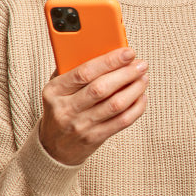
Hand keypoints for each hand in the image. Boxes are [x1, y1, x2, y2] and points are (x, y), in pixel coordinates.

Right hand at [39, 47, 148, 165]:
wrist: (52, 147)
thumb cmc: (60, 107)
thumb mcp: (58, 87)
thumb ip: (74, 68)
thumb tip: (105, 48)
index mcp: (55, 91)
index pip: (84, 73)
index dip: (109, 61)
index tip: (128, 52)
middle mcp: (66, 109)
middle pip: (101, 88)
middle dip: (126, 73)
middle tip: (141, 64)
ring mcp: (80, 125)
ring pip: (115, 105)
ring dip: (134, 89)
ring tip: (143, 78)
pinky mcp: (94, 138)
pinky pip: (122, 121)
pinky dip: (136, 107)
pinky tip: (141, 96)